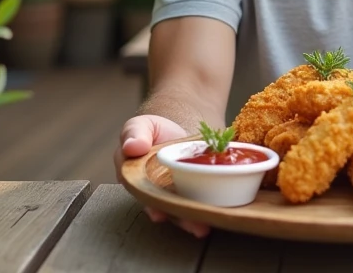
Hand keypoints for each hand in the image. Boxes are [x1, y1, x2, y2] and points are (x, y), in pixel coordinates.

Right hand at [115, 114, 211, 237]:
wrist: (177, 128)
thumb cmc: (154, 130)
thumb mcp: (140, 125)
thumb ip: (134, 134)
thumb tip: (131, 147)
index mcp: (136, 180)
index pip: (142, 195)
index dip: (151, 206)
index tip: (158, 213)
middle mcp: (156, 193)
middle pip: (168, 209)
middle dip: (181, 219)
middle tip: (195, 226)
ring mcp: (177, 194)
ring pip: (184, 210)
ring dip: (195, 220)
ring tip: (206, 226)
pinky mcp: (196, 190)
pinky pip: (202, 200)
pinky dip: (210, 206)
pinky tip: (220, 211)